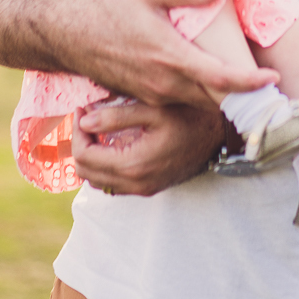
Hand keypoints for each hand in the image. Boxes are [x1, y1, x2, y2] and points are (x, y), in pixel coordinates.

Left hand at [73, 100, 223, 195]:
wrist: (222, 135)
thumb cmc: (191, 115)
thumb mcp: (154, 108)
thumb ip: (117, 116)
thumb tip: (86, 120)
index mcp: (134, 164)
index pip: (85, 155)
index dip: (77, 131)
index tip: (82, 110)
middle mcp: (136, 183)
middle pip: (86, 172)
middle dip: (80, 143)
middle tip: (86, 118)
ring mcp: (143, 189)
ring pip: (97, 181)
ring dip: (90, 156)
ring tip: (96, 129)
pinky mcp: (149, 188)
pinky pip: (113, 184)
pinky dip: (104, 166)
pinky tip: (112, 142)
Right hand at [76, 0, 278, 107]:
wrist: (71, 37)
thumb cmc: (111, 9)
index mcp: (171, 58)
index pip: (220, 77)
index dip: (250, 82)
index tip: (273, 78)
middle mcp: (165, 83)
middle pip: (215, 98)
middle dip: (245, 95)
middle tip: (271, 87)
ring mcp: (155, 95)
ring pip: (199, 103)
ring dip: (224, 97)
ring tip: (248, 86)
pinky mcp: (146, 98)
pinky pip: (182, 103)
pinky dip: (202, 97)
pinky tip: (212, 84)